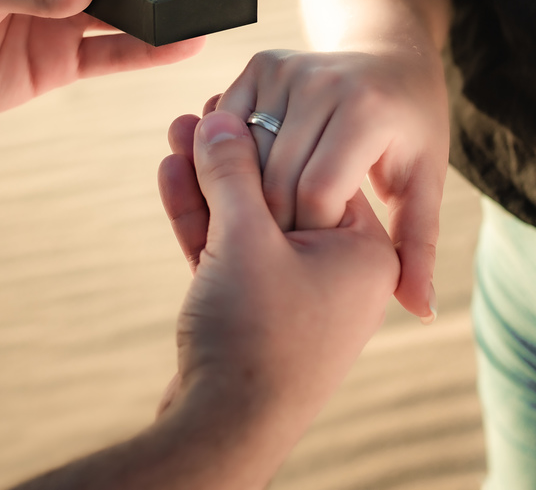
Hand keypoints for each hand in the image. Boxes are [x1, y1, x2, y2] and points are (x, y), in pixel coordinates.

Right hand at [155, 111, 398, 478]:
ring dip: (208, 182)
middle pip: (279, 192)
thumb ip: (234, 174)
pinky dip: (201, 219)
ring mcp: (295, 295)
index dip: (265, 137)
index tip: (229, 104)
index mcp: (362, 251)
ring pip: (248, 222)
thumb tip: (221, 119)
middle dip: (230, 157)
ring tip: (177, 133)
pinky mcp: (256, 313)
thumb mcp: (245, 240)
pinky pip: (231, 253)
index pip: (316, 170)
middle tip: (198, 113)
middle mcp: (338, 271)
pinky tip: (172, 172)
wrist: (224, 433)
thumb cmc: (254, 336)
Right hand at [207, 48, 448, 320]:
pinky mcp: (263, 61)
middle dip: (269, 220)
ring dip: (239, 189)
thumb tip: (422, 310)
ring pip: (243, 150)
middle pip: (273, 173)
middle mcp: (328, 82)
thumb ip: (414, 249)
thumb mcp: (420, 191)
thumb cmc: (409, 135)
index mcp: (369, 115)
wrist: (392, 59)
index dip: (306, 232)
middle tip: (272, 249)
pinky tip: (239, 183)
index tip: (309, 254)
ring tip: (250, 222)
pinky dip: (226, 155)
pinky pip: (228, 122)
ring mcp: (292, 66)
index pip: (315, 191)